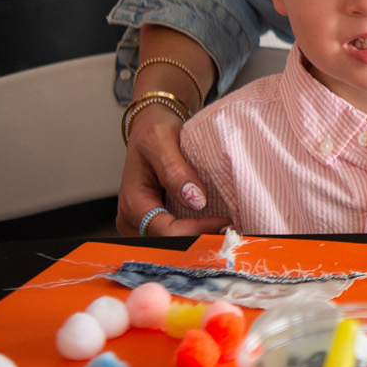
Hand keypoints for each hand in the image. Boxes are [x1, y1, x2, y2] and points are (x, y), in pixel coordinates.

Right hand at [117, 107, 228, 236]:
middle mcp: (133, 219)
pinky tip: (217, 223)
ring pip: (173, 241)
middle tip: (233, 228)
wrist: (151, 125)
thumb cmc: (153, 129)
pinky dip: (197, 230)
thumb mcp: (161, 140)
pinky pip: (176, 233)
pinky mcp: (156, 220)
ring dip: (201, 235)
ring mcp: (143, 223)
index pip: (166, 230)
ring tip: (228, 226)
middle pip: (169, 241)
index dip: (196, 231)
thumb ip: (175, 170)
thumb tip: (196, 200)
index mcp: (132, 202)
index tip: (225, 222)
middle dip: (201, 236)